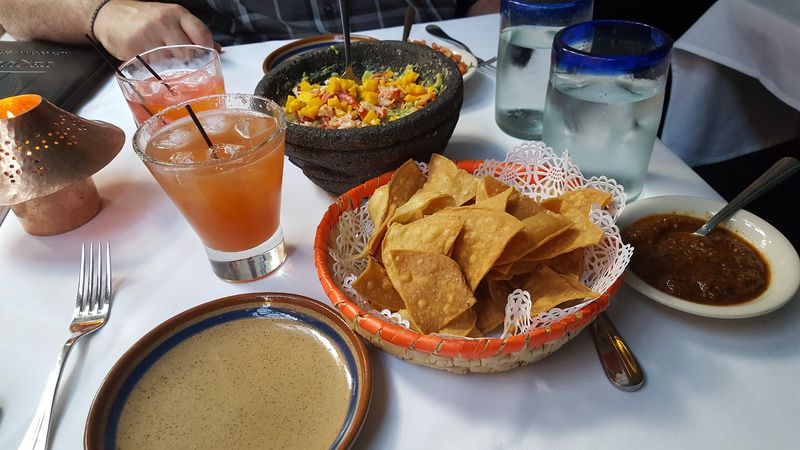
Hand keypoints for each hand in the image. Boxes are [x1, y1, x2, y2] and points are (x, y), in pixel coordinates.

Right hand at [93, 0, 217, 59]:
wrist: (108, 15)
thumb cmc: (142, 18)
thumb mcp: (170, 19)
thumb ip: (192, 32)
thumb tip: (216, 48)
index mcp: (177, 13)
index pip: (202, 34)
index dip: (207, 50)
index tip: (204, 58)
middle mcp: (164, 22)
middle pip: (189, 52)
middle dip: (188, 63)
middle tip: (182, 65)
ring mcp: (149, 34)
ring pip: (172, 62)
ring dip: (170, 68)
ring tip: (163, 62)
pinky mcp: (135, 48)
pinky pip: (153, 67)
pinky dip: (154, 70)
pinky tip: (150, 63)